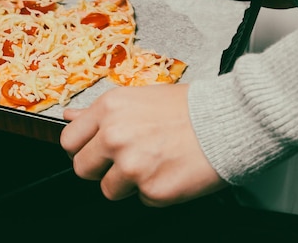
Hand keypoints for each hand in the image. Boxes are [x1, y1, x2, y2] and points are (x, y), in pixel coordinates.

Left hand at [60, 84, 226, 206]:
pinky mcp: (153, 190)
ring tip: (152, 164)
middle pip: (82, 168)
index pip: (69, 140)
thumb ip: (99, 111)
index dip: (80, 148)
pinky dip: (155, 191)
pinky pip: (142, 200)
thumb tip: (70, 116)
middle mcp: (115, 136)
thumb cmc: (187, 108)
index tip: (91, 151)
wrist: (229, 121)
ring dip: (127, 183)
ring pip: (109, 189)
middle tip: (121, 162)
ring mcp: (132, 165)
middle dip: (99, 169)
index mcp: (108, 109)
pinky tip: (170, 171)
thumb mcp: (136, 97)